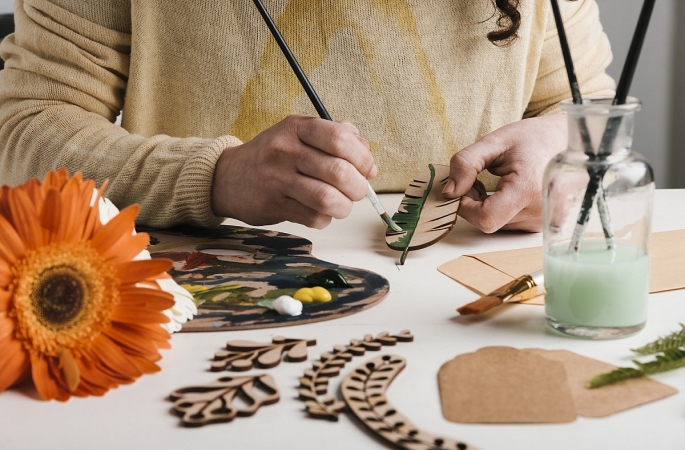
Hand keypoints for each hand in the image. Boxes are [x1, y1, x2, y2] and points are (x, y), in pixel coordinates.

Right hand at [212, 115, 376, 227]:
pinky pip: (312, 218)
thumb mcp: (301, 134)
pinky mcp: (272, 204)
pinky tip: (320, 213)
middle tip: (357, 192)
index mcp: (297, 127)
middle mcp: (286, 150)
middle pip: (338, 172)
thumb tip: (368, 157)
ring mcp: (277, 178)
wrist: (228, 176)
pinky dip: (324, 219)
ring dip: (344, 207)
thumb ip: (336, 137)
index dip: (362, 158)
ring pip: (327, 199)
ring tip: (342, 205)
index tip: (367, 169)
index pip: (341, 139)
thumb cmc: (274, 156)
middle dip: (358, 187)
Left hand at [442, 115, 566, 232]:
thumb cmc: (533, 138)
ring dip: (487, 207)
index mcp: (528, 189)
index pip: (485, 218)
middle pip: (489, 221)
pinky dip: (501, 210)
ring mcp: (544, 221)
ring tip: (498, 182)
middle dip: (474, 202)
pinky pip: (510, 224)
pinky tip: (508, 192)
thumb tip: (449, 191)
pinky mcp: (544, 225)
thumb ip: (466, 163)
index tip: (464, 187)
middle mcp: (540, 211)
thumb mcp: (494, 142)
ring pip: (498, 224)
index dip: (466, 206)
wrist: (570, 140)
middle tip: (478, 178)